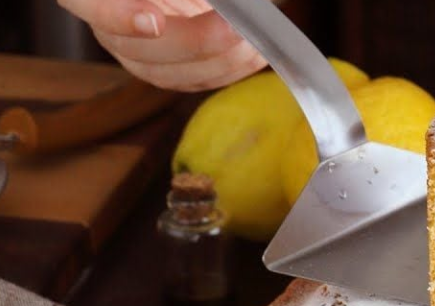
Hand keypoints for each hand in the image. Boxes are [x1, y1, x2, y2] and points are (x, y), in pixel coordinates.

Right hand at [58, 0, 266, 91]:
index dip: (118, 17)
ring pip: (168, 75)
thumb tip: (222, 2)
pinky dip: (229, 71)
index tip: (154, 22)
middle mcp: (110, 29)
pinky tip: (256, 55)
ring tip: (253, 43)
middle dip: (195, 43)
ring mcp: (137, 55)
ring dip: (219, 63)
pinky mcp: (166, 71)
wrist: (181, 0)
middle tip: (233, 29)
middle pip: (139, 50)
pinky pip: (193, 81)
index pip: (90, 5)